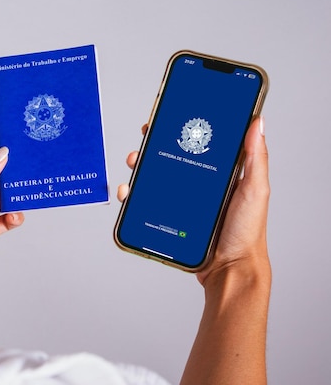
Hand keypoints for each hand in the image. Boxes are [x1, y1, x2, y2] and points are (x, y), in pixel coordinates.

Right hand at [117, 117, 270, 286]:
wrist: (229, 268)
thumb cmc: (247, 231)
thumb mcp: (255, 189)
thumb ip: (256, 157)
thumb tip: (257, 123)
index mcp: (218, 173)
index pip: (197, 143)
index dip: (182, 128)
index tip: (169, 116)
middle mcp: (197, 184)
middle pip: (170, 157)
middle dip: (153, 145)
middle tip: (146, 138)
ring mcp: (180, 201)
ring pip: (154, 178)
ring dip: (139, 167)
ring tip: (134, 162)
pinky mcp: (167, 217)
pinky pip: (145, 203)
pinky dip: (132, 195)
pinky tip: (128, 192)